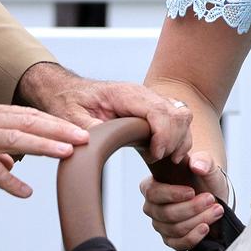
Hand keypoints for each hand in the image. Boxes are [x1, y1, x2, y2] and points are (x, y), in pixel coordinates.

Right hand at [0, 93, 89, 196]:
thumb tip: (14, 163)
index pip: (30, 115)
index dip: (56, 122)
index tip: (80, 128)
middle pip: (30, 123)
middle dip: (60, 130)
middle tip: (87, 137)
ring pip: (15, 140)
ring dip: (43, 146)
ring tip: (67, 152)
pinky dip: (8, 180)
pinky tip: (25, 191)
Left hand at [15, 62, 191, 159]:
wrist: (67, 91)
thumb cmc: (68, 101)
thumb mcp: (69, 116)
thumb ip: (85, 128)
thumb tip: (94, 141)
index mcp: (126, 94)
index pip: (159, 111)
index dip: (163, 135)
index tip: (155, 155)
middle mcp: (143, 94)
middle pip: (177, 114)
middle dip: (174, 141)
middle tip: (158, 159)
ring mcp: (150, 100)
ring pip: (183, 116)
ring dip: (180, 139)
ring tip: (163, 158)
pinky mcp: (152, 110)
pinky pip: (178, 120)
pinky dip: (179, 138)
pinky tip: (165, 153)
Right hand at [141, 150, 233, 250]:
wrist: (214, 194)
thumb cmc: (204, 177)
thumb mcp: (207, 165)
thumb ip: (203, 160)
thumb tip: (197, 166)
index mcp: (151, 186)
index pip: (152, 193)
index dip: (172, 194)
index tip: (192, 191)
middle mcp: (152, 207)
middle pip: (166, 214)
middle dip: (192, 208)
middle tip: (211, 199)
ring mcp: (160, 225)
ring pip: (175, 229)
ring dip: (199, 220)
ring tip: (217, 210)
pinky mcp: (172, 240)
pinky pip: (178, 244)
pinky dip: (194, 237)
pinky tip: (206, 227)